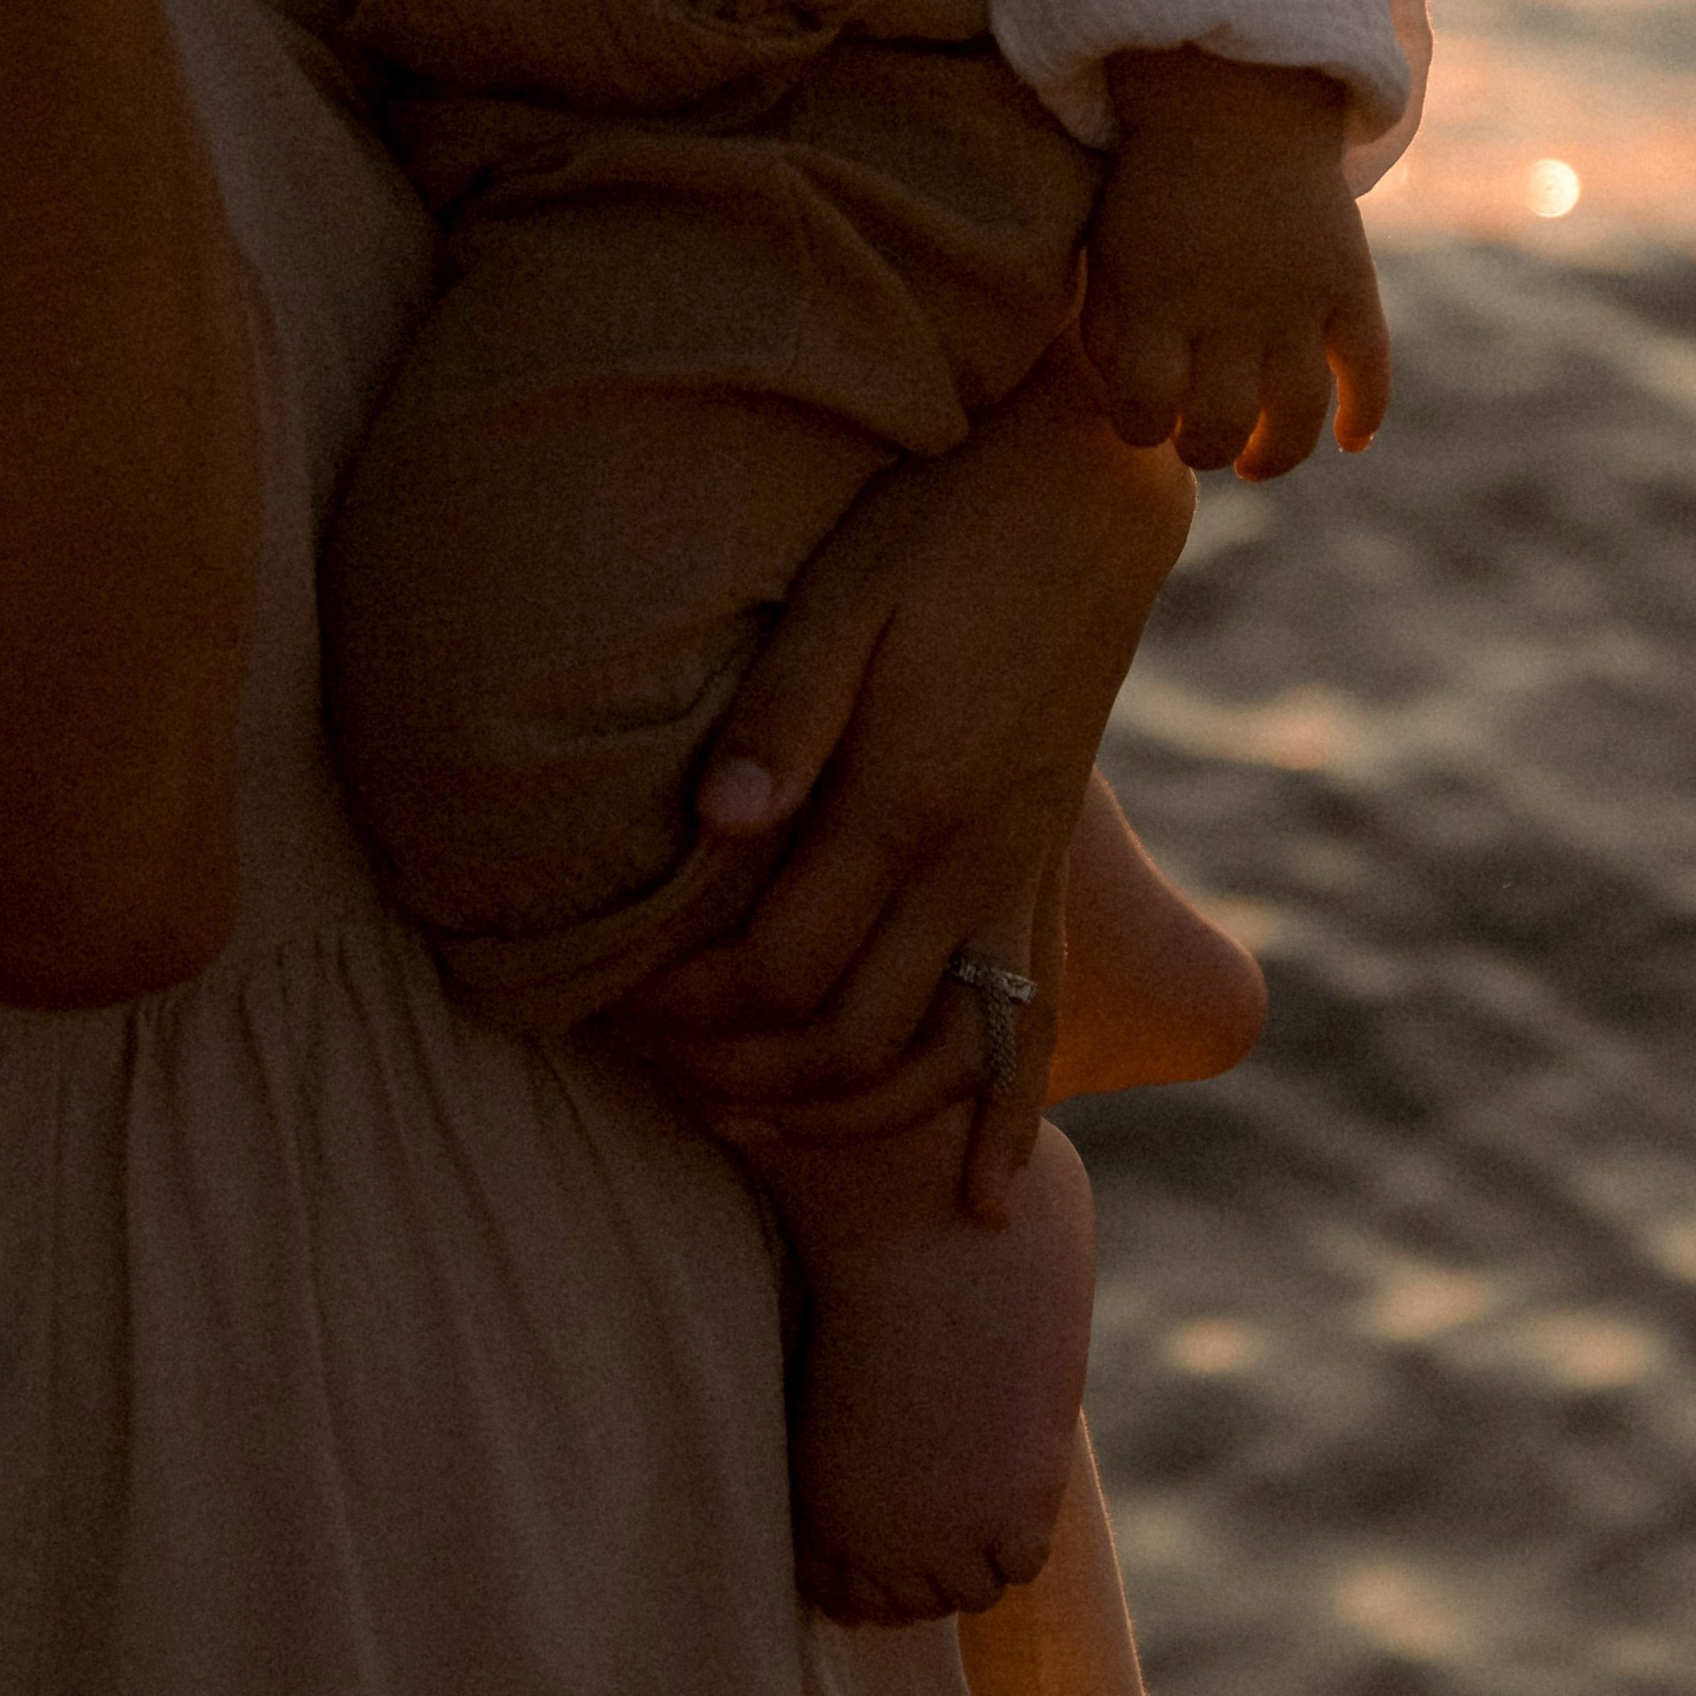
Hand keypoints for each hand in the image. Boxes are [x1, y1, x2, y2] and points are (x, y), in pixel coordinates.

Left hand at [600, 340, 1191, 1218]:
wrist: (1088, 498)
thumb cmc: (943, 528)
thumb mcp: (850, 593)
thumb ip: (785, 716)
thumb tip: (711, 829)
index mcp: (906, 801)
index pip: (776, 963)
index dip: (684, 1002)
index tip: (606, 993)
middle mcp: (970, 864)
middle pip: (842, 1034)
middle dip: (732, 1069)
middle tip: (640, 1057)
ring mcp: (1019, 877)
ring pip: (933, 1055)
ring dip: (836, 1110)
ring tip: (742, 1120)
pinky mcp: (1047, 869)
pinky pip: (1038, 1020)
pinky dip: (1011, 1116)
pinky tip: (990, 1197)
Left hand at [1083, 47, 1389, 477]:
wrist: (1231, 98)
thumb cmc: (1156, 183)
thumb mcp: (1110, 249)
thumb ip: (1111, 329)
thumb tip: (1131, 408)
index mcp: (1154, 299)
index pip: (1143, 411)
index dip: (1139, 431)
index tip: (1145, 419)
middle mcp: (1226, 309)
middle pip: (1219, 425)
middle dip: (1204, 449)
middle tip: (1200, 441)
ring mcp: (1294, 298)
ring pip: (1294, 413)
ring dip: (1275, 454)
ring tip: (1257, 460)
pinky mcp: (1346, 280)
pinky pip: (1369, 364)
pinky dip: (1367, 411)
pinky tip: (1351, 440)